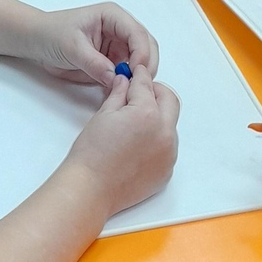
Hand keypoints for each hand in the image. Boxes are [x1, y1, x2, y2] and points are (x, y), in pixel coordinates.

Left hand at [29, 2, 159, 88]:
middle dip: (146, 66)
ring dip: (138, 76)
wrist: (37, 41)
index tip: (137, 72)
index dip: (142, 52)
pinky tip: (121, 92)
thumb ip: (94, 63)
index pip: (137, 33)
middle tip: (138, 86)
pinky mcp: (112, 61)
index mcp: (112, 16)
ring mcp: (117, 46)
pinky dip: (127, 84)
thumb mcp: (72, 47)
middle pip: (146, 46)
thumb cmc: (51, 34)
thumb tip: (115, 79)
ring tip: (129, 90)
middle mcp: (120, 30)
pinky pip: (126, 74)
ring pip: (140, 62)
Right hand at [65, 64, 179, 215]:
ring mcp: (168, 154)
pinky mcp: (167, 170)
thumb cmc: (92, 153)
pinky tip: (137, 144)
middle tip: (139, 93)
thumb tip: (125, 81)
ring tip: (135, 123)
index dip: (139, 75)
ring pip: (170, 124)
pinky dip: (157, 139)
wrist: (91, 189)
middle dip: (156, 92)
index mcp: (148, 114)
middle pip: (170, 100)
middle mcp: (165, 133)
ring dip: (158, 117)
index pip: (147, 85)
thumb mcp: (104, 114)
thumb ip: (119, 93)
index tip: (137, 72)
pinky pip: (168, 147)